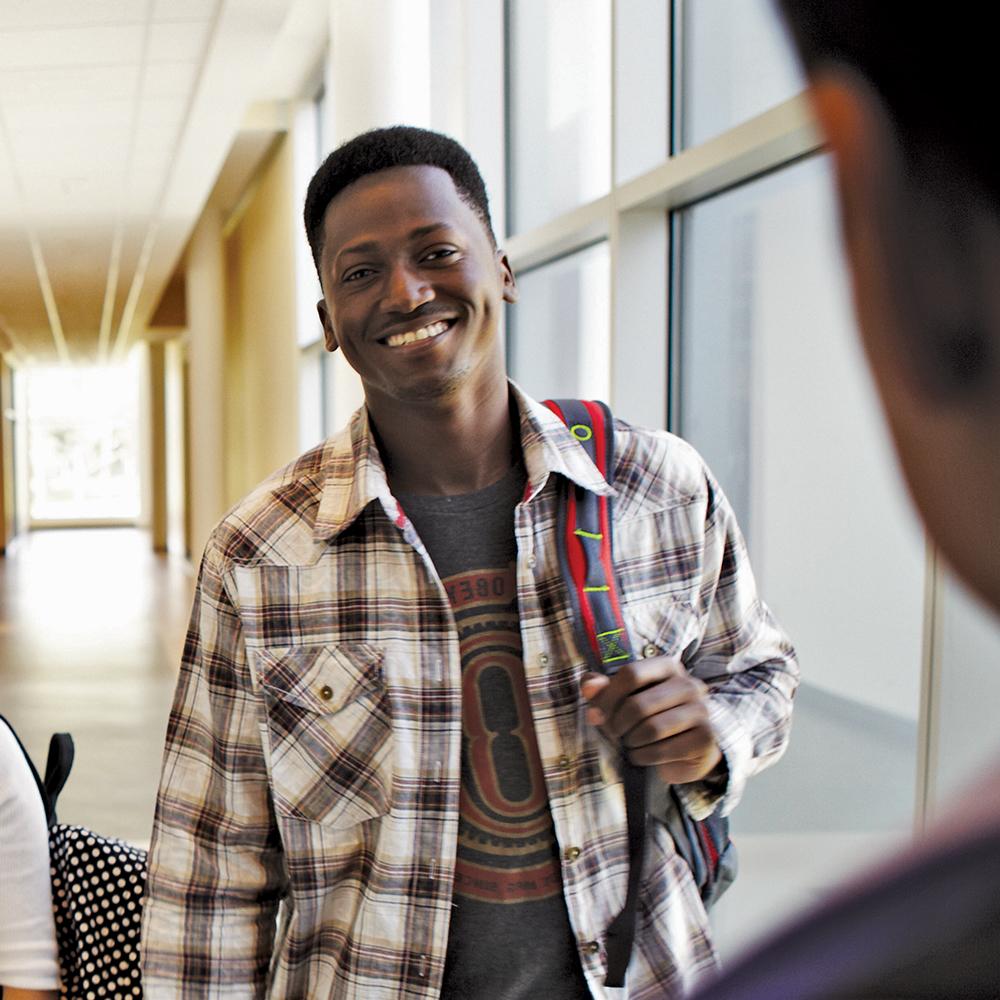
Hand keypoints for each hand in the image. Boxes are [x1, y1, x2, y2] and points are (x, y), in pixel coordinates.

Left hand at [580, 656, 722, 785]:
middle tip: (614, 733)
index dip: (607, 697)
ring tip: (630, 743)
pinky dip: (644, 756)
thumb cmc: (648, 717)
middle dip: (618, 724)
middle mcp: (689, 684)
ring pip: (652, 729)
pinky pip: (664, 749)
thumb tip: (589, 687)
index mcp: (668, 666)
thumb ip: (602, 688)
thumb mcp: (623, 698)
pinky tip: (641, 755)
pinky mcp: (705, 738)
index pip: (631, 674)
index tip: (595, 714)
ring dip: (632, 742)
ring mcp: (701, 710)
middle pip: (639, 704)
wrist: (684, 750)